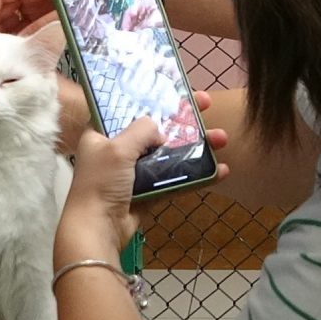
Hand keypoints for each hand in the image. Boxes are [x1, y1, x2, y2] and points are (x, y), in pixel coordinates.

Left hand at [55, 97, 229, 264]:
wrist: (98, 228)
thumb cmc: (102, 183)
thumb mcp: (118, 147)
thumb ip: (142, 130)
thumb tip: (160, 133)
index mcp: (102, 134)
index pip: (128, 107)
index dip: (152, 98)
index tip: (177, 91)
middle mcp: (118, 150)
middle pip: (156, 129)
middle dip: (184, 119)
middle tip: (207, 105)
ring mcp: (135, 173)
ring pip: (170, 154)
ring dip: (196, 146)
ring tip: (221, 138)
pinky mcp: (148, 193)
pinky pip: (175, 179)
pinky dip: (196, 175)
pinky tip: (219, 170)